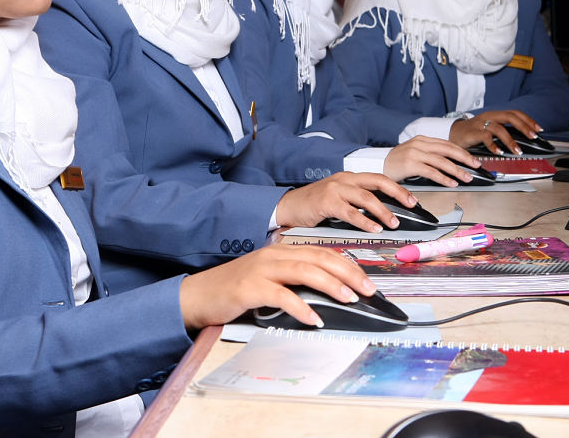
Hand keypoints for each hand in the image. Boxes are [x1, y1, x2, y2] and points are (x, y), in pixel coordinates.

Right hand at [178, 243, 375, 330]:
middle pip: (319, 258)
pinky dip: (301, 307)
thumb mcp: (270, 278)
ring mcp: (262, 269)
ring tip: (349, 299)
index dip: (348, 265)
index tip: (367, 280)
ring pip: (304, 272)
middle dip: (348, 273)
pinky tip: (314, 318)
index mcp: (282, 250)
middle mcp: (274, 254)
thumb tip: (329, 291)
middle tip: (368, 289)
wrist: (200, 295)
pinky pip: (282, 296)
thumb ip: (295, 279)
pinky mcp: (251, 287)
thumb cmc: (236, 289)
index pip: (322, 252)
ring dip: (331, 285)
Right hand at [276, 172, 415, 232]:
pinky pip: (350, 212)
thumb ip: (357, 201)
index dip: (398, 188)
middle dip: (398, 193)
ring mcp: (335, 189)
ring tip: (393, 223)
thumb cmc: (314, 205)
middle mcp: (344, 179)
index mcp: (349, 177)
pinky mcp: (326, 202)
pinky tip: (373, 228)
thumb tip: (381, 214)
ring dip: (383, 211)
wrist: (288, 206)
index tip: (412, 200)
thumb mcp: (338, 197)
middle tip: (411, 206)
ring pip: (366, 197)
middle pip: (378, 182)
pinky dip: (364, 221)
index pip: (379, 179)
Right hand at [382, 136, 479, 186]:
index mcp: (422, 139)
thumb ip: (430, 155)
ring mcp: (414, 153)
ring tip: (466, 177)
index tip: (473, 160)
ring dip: (457, 170)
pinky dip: (443, 178)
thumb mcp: (414, 153)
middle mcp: (419, 144)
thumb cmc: (396, 162)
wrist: (377, 165)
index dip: (462, 152)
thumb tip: (449, 163)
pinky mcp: (410, 164)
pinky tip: (451, 183)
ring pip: (442, 161)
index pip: (447, 144)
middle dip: (464, 159)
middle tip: (476, 166)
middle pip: (448, 149)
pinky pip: (431, 171)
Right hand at [448, 109, 541, 154]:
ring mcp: (481, 124)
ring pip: (499, 128)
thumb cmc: (473, 133)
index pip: (515, 113)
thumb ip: (503, 132)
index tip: (539, 129)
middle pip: (510, 117)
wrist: (453, 133)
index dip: (528, 120)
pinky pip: (486, 138)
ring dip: (510, 140)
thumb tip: (522, 140)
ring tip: (517, 151)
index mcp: (495, 115)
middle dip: (524, 127)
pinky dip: (494, 146)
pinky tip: (499, 153)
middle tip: (533, 136)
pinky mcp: (473, 132)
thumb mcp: (490, 129)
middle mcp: (489, 117)